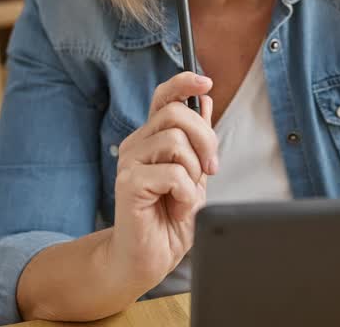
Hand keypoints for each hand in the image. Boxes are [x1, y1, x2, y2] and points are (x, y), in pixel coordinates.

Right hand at [107, 72, 216, 288]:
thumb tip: (204, 100)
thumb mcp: (194, 174)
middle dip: (205, 138)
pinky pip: (172, 172)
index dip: (183, 81)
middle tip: (210, 168)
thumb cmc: (169, 218)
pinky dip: (185, 192)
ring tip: (186, 195)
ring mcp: (129, 162)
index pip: (163, 96)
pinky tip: (177, 207)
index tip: (206, 81)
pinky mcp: (129, 183)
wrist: (147, 258)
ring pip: (176, 141)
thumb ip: (197, 140)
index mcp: (152, 138)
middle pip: (177, 114)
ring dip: (193, 172)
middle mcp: (137, 144)